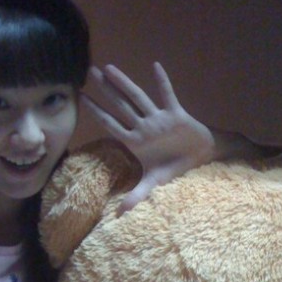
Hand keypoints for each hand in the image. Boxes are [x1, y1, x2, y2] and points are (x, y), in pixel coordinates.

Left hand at [82, 62, 215, 213]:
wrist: (200, 156)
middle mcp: (143, 126)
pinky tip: (155, 66)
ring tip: (109, 68)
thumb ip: (137, 195)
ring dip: (124, 83)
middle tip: (89, 71)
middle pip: (120, 105)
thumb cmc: (174, 165)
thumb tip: (120, 214)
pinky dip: (163, 83)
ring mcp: (158, 119)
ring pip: (138, 98)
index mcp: (135, 140)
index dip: (95, 112)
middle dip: (105, 90)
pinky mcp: (176, 114)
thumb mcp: (154, 182)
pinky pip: (168, 96)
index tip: (81, 98)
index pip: (110, 124)